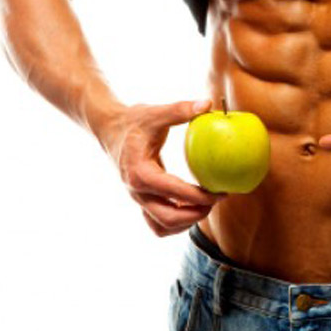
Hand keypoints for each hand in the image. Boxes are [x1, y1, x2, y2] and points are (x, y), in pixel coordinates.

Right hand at [99, 99, 226, 236]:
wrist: (109, 129)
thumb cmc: (133, 121)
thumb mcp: (155, 113)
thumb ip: (180, 110)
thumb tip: (208, 104)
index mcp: (140, 173)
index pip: (174, 193)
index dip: (200, 197)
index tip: (220, 192)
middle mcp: (137, 191)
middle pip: (168, 218)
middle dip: (196, 214)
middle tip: (216, 200)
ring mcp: (138, 199)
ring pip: (162, 226)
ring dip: (186, 222)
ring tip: (206, 206)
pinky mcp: (141, 201)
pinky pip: (157, 224)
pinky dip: (176, 224)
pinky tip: (191, 210)